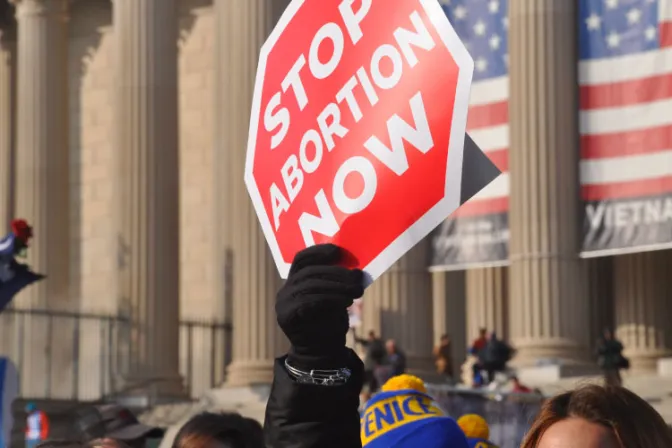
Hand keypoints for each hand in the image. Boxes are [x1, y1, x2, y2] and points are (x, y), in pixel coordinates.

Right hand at [276, 244, 363, 368]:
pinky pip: (308, 301)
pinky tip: (346, 301)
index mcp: (295, 282)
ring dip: (337, 286)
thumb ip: (339, 282)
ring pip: (310, 285)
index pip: (302, 260)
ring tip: (356, 291)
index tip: (338, 251)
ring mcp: (283, 303)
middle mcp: (285, 290)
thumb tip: (356, 271)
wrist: (322, 354)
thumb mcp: (337, 297)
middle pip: (309, 272)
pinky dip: (330, 298)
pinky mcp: (286, 316)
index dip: (318, 252)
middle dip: (336, 272)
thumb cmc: (331, 323)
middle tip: (357, 277)